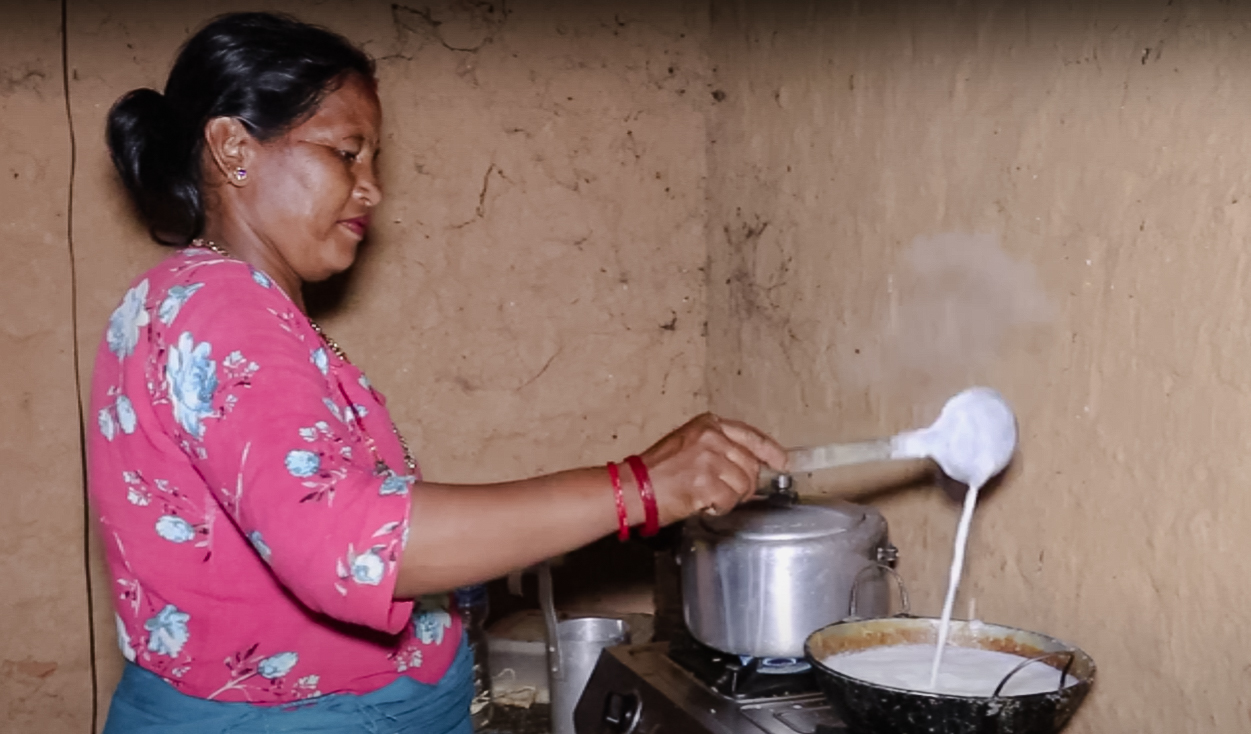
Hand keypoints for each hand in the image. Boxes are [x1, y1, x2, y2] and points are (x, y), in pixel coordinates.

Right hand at [638, 413, 786, 524]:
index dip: (770, 451)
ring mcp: (710, 459)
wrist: (633, 487)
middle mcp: (712, 438)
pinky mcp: (706, 482)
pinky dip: (720, 508)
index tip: (782, 462)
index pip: (750, 436)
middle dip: (744, 485)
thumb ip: (720, 449)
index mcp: (709, 425)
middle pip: (751, 466)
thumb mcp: (689, 444)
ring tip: (707, 497)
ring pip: (744, 486)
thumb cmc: (657, 470)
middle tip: (722, 493)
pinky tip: (703, 504)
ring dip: (729, 498)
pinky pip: (730, 501)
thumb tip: (751, 467)